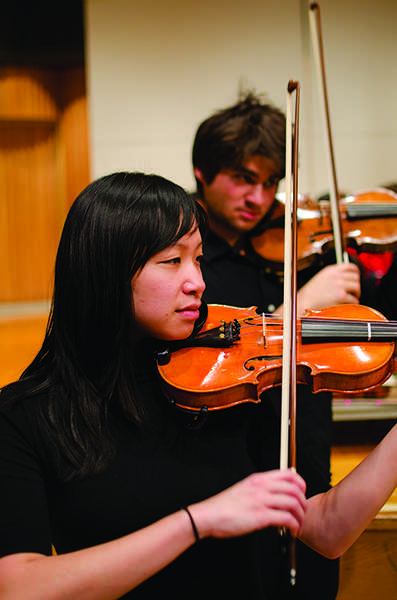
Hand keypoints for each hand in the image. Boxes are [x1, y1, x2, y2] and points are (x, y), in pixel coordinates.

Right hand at [190, 469, 306, 539]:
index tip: (302, 494)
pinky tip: (291, 531)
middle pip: (295, 488)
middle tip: (302, 513)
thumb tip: (277, 495)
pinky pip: (286, 518)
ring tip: (298, 525)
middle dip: (303, 503)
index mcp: (258, 479)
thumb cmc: (224, 506)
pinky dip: (294, 526)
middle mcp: (261, 486)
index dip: (301, 484)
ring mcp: (261, 500)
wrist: (208, 516)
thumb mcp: (244, 489)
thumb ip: (260, 489)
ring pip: (293, 503)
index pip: (289, 473)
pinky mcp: (260, 516)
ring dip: (300, 517)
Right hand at [297, 263, 360, 311]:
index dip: (356, 271)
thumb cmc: (312, 292)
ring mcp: (339, 285)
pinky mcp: (341, 296)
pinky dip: (354, 302)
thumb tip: (346, 276)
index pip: (350, 266)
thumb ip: (333, 274)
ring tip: (353, 297)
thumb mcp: (322, 277)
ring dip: (356, 293)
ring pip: (357, 287)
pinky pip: (354, 299)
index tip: (357, 276)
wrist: (305, 301)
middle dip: (357, 284)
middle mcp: (336, 276)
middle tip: (354, 291)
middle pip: (356, 277)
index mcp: (331, 270)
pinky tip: (350, 304)